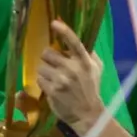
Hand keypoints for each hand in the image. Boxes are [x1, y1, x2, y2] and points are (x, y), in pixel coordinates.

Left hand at [37, 20, 105, 136]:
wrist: (88, 114)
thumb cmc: (91, 88)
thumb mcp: (97, 69)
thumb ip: (88, 54)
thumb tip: (75, 40)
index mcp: (84, 61)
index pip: (73, 42)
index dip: (64, 31)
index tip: (54, 23)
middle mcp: (72, 68)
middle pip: (47, 53)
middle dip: (48, 58)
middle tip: (54, 65)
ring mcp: (61, 80)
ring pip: (41, 66)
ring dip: (45, 71)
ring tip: (54, 78)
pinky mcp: (52, 90)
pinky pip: (39, 79)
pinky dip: (43, 82)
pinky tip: (52, 87)